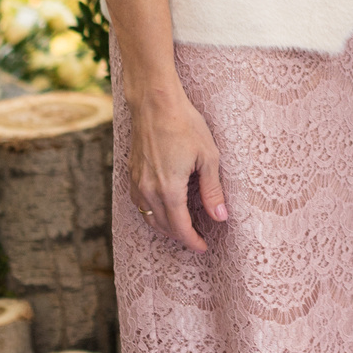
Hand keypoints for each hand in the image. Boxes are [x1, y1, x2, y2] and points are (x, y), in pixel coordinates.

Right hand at [126, 80, 227, 251]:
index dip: (193, 241)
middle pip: (164, 226)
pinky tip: (162, 210)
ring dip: (165, 227)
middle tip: (197, 239)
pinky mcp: (131, 174)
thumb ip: (212, 190)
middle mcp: (148, 191)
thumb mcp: (209, 157)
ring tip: (182, 229)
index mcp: (169, 190)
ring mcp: (137, 183)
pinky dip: (151, 214)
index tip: (204, 248)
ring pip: (149, 217)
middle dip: (181, 236)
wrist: (155, 104)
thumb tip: (221, 217)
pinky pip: (139, 204)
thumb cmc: (186, 125)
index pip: (180, 228)